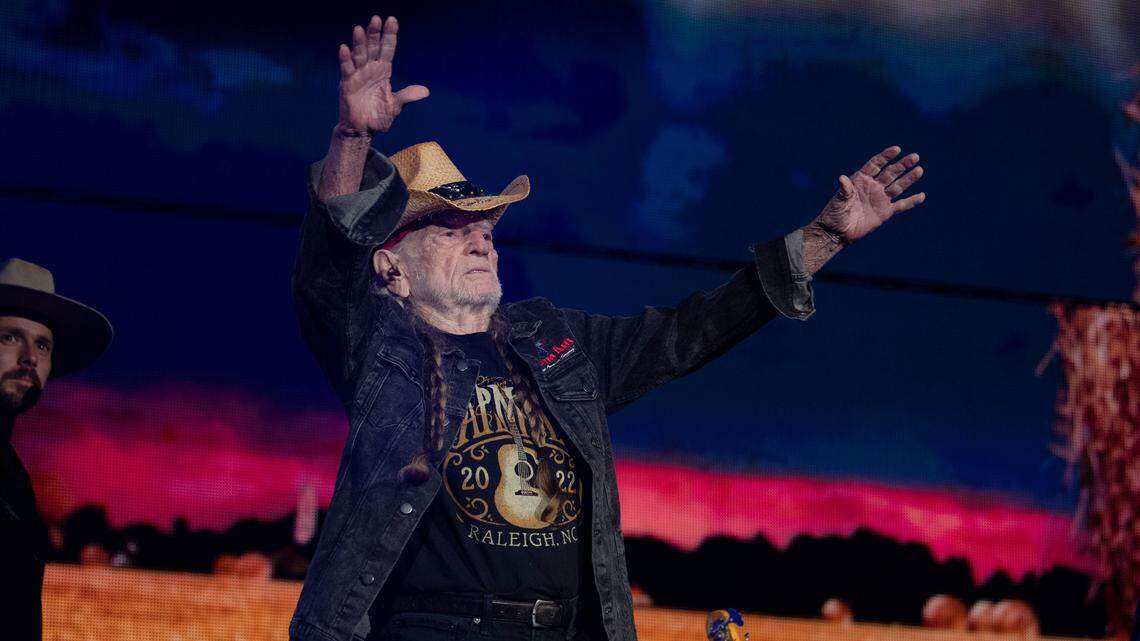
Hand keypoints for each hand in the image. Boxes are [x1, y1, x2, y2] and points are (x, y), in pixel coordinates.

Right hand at [336, 16, 428, 135]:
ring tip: (360, 29)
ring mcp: (357, 75)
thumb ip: (407, 96)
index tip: (392, 21)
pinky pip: (346, 70)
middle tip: (376, 19)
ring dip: (359, 43)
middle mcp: (370, 69)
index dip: (390, 36)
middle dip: (374, 34)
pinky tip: (344, 48)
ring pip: (358, 55)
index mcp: (383, 71)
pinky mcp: (347, 84)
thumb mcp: (395, 105)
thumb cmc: (378, 116)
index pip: (387, 49)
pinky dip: (345, 59)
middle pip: (372, 47)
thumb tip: (425, 92)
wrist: (363, 131)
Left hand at [812, 146, 925, 245]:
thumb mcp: (838, 200)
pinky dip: (911, 201)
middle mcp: (873, 186)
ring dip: (909, 178)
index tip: (897, 149)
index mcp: (861, 180)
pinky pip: (901, 205)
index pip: (875, 164)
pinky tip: (921, 196)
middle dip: (902, 165)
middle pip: (890, 173)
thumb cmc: (834, 214)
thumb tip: (842, 178)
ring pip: (898, 186)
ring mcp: (880, 199)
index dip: (886, 156)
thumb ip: (844, 190)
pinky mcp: (885, 212)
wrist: (837, 232)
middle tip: (914, 157)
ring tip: (919, 170)